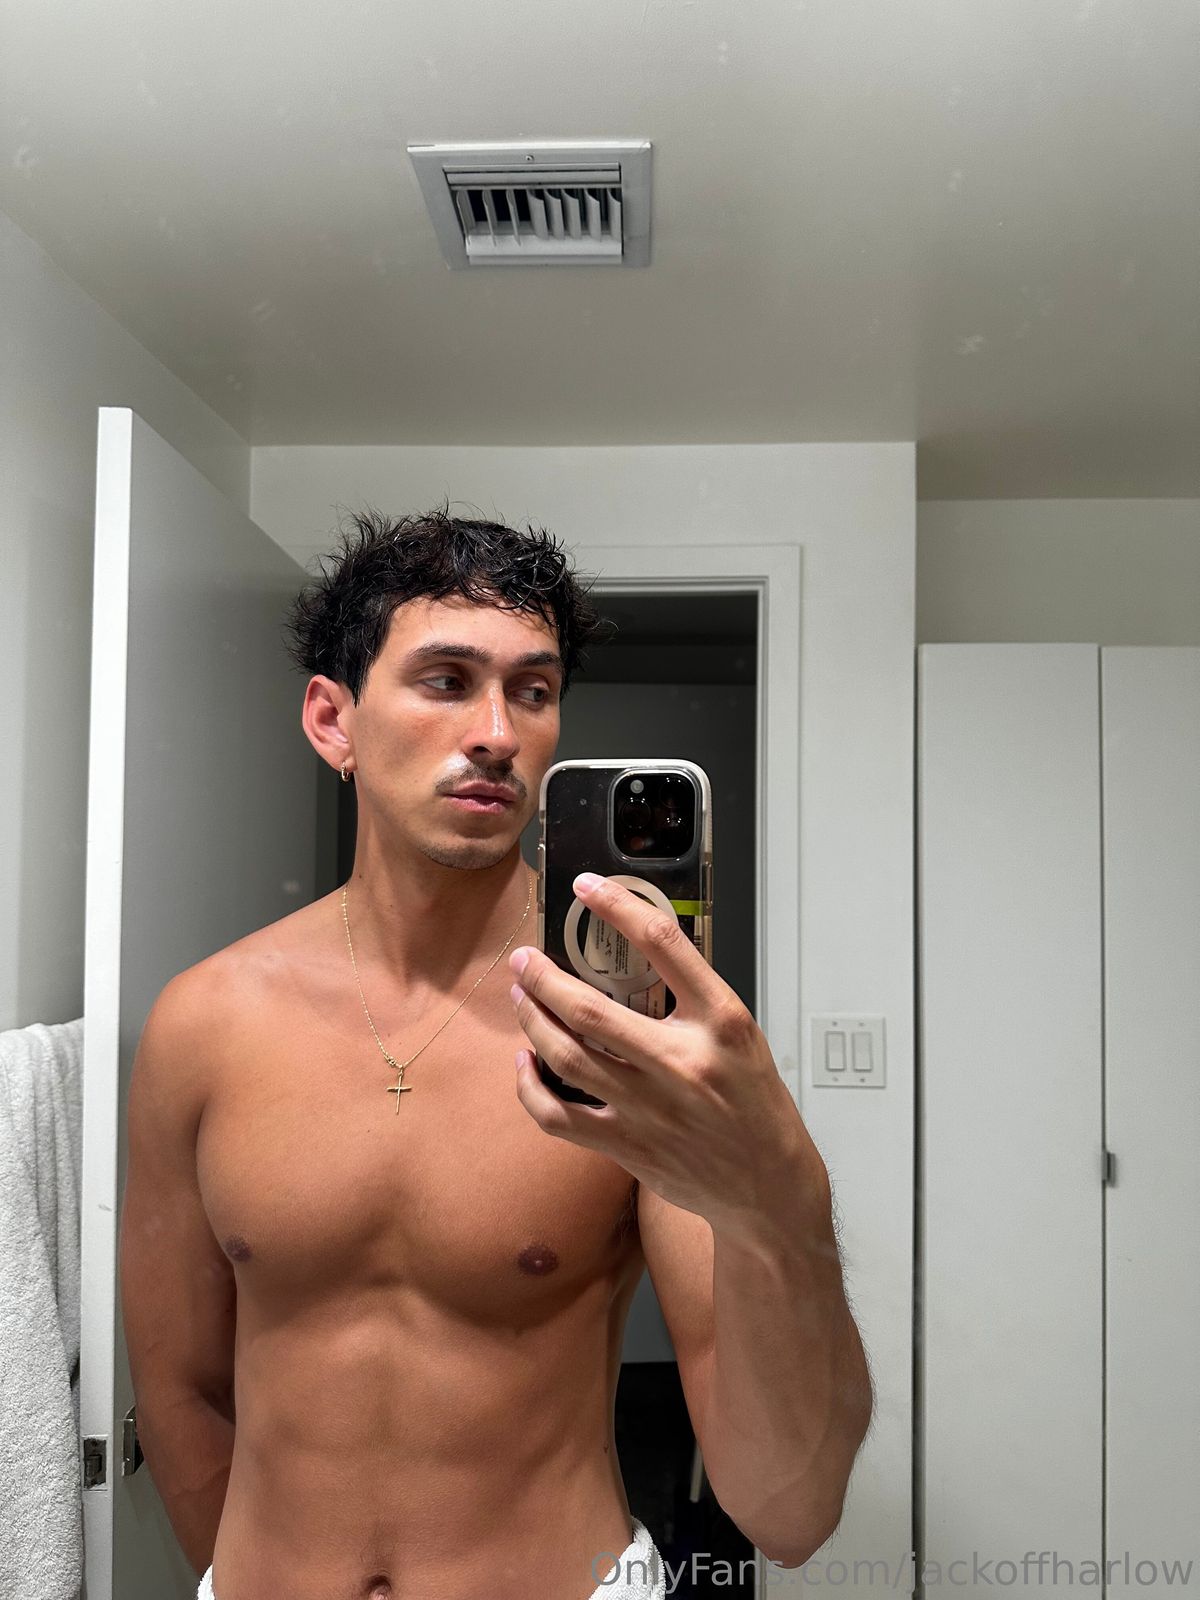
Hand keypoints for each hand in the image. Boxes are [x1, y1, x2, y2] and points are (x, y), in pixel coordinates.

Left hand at [507, 872, 818, 1233]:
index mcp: (720, 1022)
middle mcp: (682, 1062)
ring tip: (521, 997)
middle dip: (543, 978)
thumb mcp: (740, 1035)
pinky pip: (558, 1116)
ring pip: (566, 1057)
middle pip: (590, 1010)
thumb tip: (634, 954)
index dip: (618, 906)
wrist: (767, 1184)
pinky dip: (530, 1088)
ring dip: (532, 1021)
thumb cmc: (754, 1103)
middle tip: (523, 960)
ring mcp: (650, 1108)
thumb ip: (692, 998)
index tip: (588, 886)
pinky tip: (525, 1064)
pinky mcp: (627, 1146)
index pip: (663, 945)